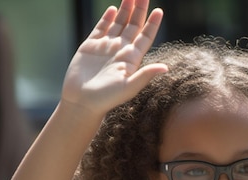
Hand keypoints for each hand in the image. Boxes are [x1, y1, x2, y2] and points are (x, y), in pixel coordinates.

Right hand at [61, 0, 167, 115]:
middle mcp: (120, 51)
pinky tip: (112, 9)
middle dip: (139, 10)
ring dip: (124, 10)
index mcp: (132, 59)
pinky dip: (106, 18)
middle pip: (133, 25)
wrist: (81, 102)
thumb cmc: (106, 99)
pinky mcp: (90, 47)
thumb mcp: (129, 87)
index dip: (152, 24)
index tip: (159, 11)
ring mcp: (105, 47)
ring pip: (118, 23)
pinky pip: (101, 28)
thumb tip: (165, 67)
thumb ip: (145, 75)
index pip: (145, 37)